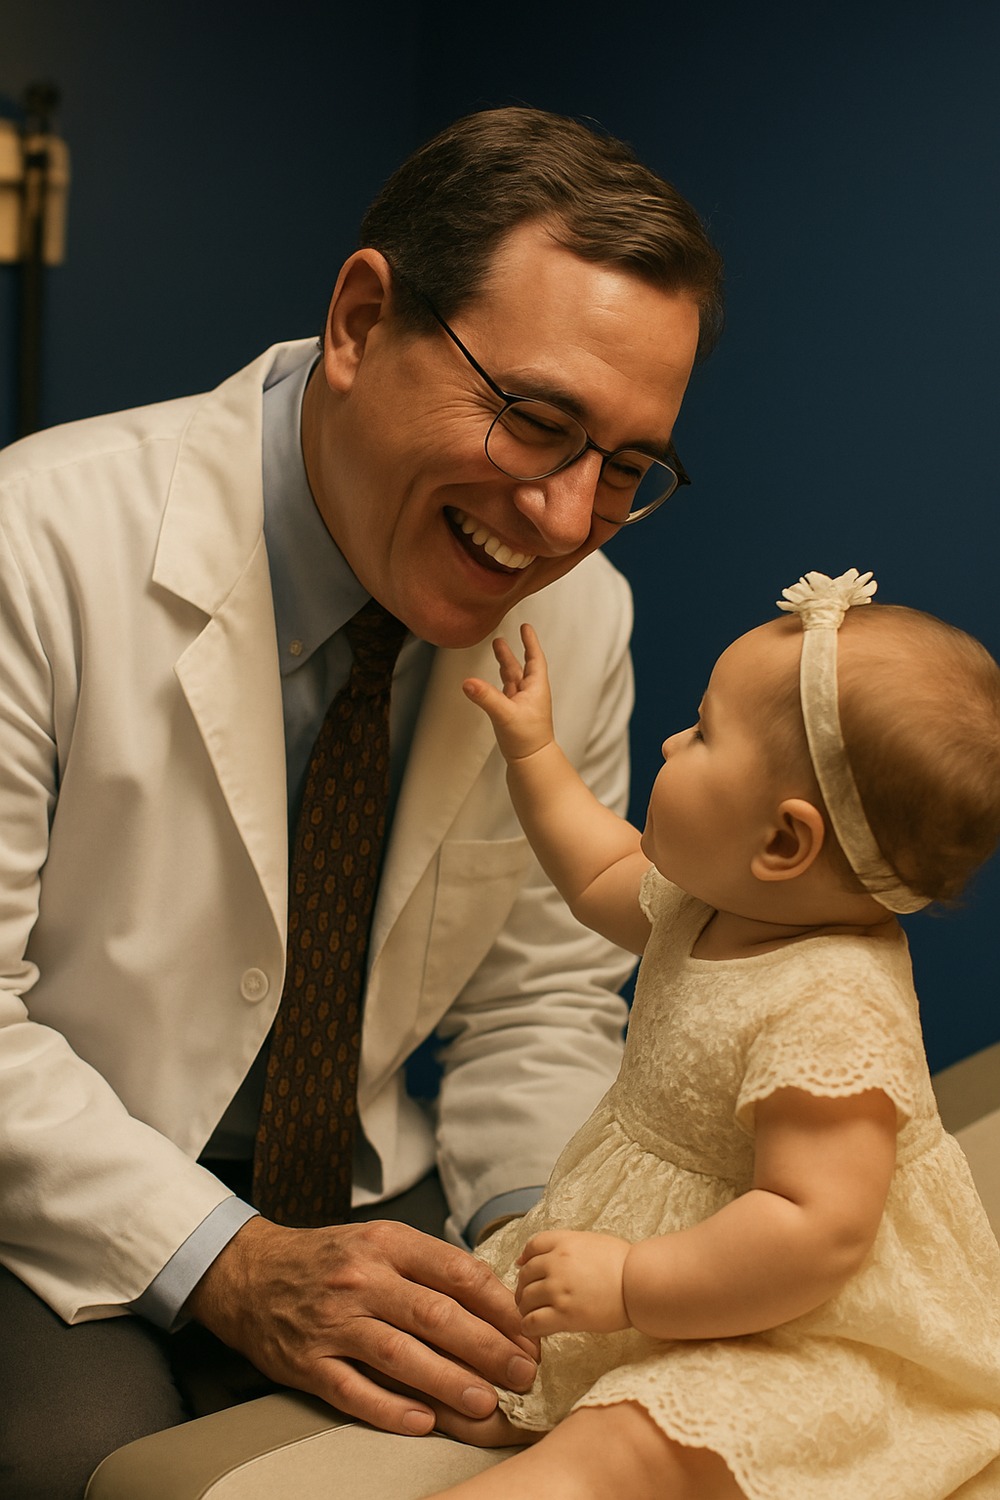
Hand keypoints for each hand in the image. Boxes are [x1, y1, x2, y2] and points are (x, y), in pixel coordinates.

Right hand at [185, 1216, 537, 1435]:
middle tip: (523, 1372)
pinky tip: (422, 1422)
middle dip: (487, 1347)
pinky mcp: (307, 1362)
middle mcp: (362, 1279)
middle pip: (436, 1315)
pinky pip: (353, 1390)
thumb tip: (495, 1303)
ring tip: (486, 1402)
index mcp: (387, 1244)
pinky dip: (389, 1408)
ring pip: (400, 1355)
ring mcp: (333, 1322)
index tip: (529, 1330)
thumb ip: (430, 1267)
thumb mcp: (380, 1242)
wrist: (251, 1273)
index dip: (499, 1305)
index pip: (456, 1272)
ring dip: (448, 1382)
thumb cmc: (330, 1259)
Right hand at [463, 624, 553, 763]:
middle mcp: (529, 694)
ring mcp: (521, 704)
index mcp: (535, 688)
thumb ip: (486, 697)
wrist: (531, 763)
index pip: (534, 658)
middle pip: (521, 666)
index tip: (525, 627)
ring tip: (496, 648)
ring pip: (512, 678)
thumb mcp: (505, 715)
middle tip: (502, 637)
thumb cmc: (527, 740)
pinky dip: (497, 683)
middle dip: (512, 651)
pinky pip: (504, 692)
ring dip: (505, 663)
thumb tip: (467, 682)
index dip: (530, 642)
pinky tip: (490, 680)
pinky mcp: (512, 714)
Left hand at [515, 1229, 631, 1334]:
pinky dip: (529, 1326)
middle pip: (525, 1274)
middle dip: (524, 1286)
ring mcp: (558, 1289)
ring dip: (526, 1307)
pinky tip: (536, 1328)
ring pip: (525, 1299)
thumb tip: (546, 1255)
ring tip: (533, 1314)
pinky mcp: (564, 1315)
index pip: (532, 1246)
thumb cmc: (623, 1263)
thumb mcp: (592, 1242)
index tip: (525, 1267)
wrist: (640, 1283)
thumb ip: (567, 1246)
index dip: (526, 1258)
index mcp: (564, 1242)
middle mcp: (556, 1263)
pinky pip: (532, 1322)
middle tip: (529, 1297)